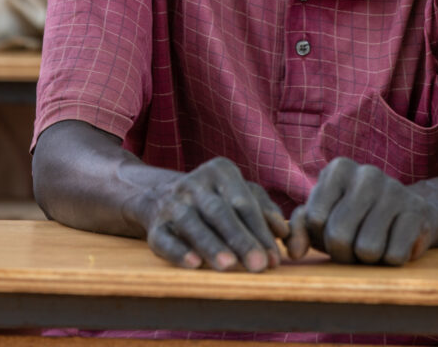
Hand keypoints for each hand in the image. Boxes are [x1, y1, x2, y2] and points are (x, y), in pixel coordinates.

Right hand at [140, 157, 287, 271]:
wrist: (161, 196)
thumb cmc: (215, 199)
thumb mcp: (240, 193)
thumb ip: (264, 210)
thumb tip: (283, 232)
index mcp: (220, 171)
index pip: (243, 202)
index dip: (259, 231)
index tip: (273, 259)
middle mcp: (194, 183)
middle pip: (219, 211)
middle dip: (239, 238)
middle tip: (257, 264)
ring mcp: (172, 203)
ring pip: (191, 223)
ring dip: (211, 244)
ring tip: (229, 265)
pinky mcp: (155, 226)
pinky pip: (165, 238)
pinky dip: (178, 251)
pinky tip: (193, 264)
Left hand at [287, 158, 437, 265]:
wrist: (406, 215)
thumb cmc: (355, 218)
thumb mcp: (324, 218)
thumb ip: (301, 229)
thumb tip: (293, 252)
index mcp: (338, 169)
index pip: (314, 219)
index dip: (321, 237)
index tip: (333, 230)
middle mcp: (366, 173)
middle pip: (338, 235)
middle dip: (344, 253)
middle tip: (355, 244)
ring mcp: (394, 189)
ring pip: (367, 250)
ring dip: (368, 259)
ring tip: (376, 242)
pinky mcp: (417, 211)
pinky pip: (394, 256)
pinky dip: (392, 259)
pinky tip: (395, 242)